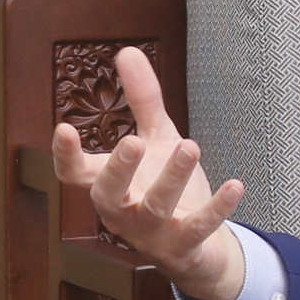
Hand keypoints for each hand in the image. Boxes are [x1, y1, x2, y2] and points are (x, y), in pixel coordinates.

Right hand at [50, 47, 248, 299]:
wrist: (194, 247)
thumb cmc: (163, 188)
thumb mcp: (155, 139)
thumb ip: (141, 100)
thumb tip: (126, 51)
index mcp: (108, 186)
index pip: (75, 175)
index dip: (65, 156)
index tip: (63, 128)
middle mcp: (122, 212)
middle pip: (110, 195)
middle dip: (119, 170)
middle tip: (131, 141)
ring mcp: (152, 233)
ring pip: (156, 208)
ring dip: (172, 178)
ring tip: (189, 146)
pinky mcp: (184, 247)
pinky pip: (199, 229)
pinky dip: (217, 210)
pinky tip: (235, 185)